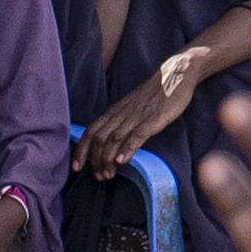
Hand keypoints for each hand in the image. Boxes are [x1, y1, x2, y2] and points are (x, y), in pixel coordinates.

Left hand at [74, 51, 207, 177]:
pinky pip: (137, 134)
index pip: (91, 131)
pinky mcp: (153, 119)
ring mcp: (136, 116)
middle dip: (95, 160)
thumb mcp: (130, 108)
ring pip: (114, 139)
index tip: (76, 167)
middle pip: (99, 138)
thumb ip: (119, 122)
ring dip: (108, 159)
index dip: (81, 150)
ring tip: (108, 175)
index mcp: (114, 112)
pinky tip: (122, 161)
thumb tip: (110, 143)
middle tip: (99, 177)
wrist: (174, 74)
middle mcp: (120, 114)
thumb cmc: (153, 95)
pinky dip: (128, 148)